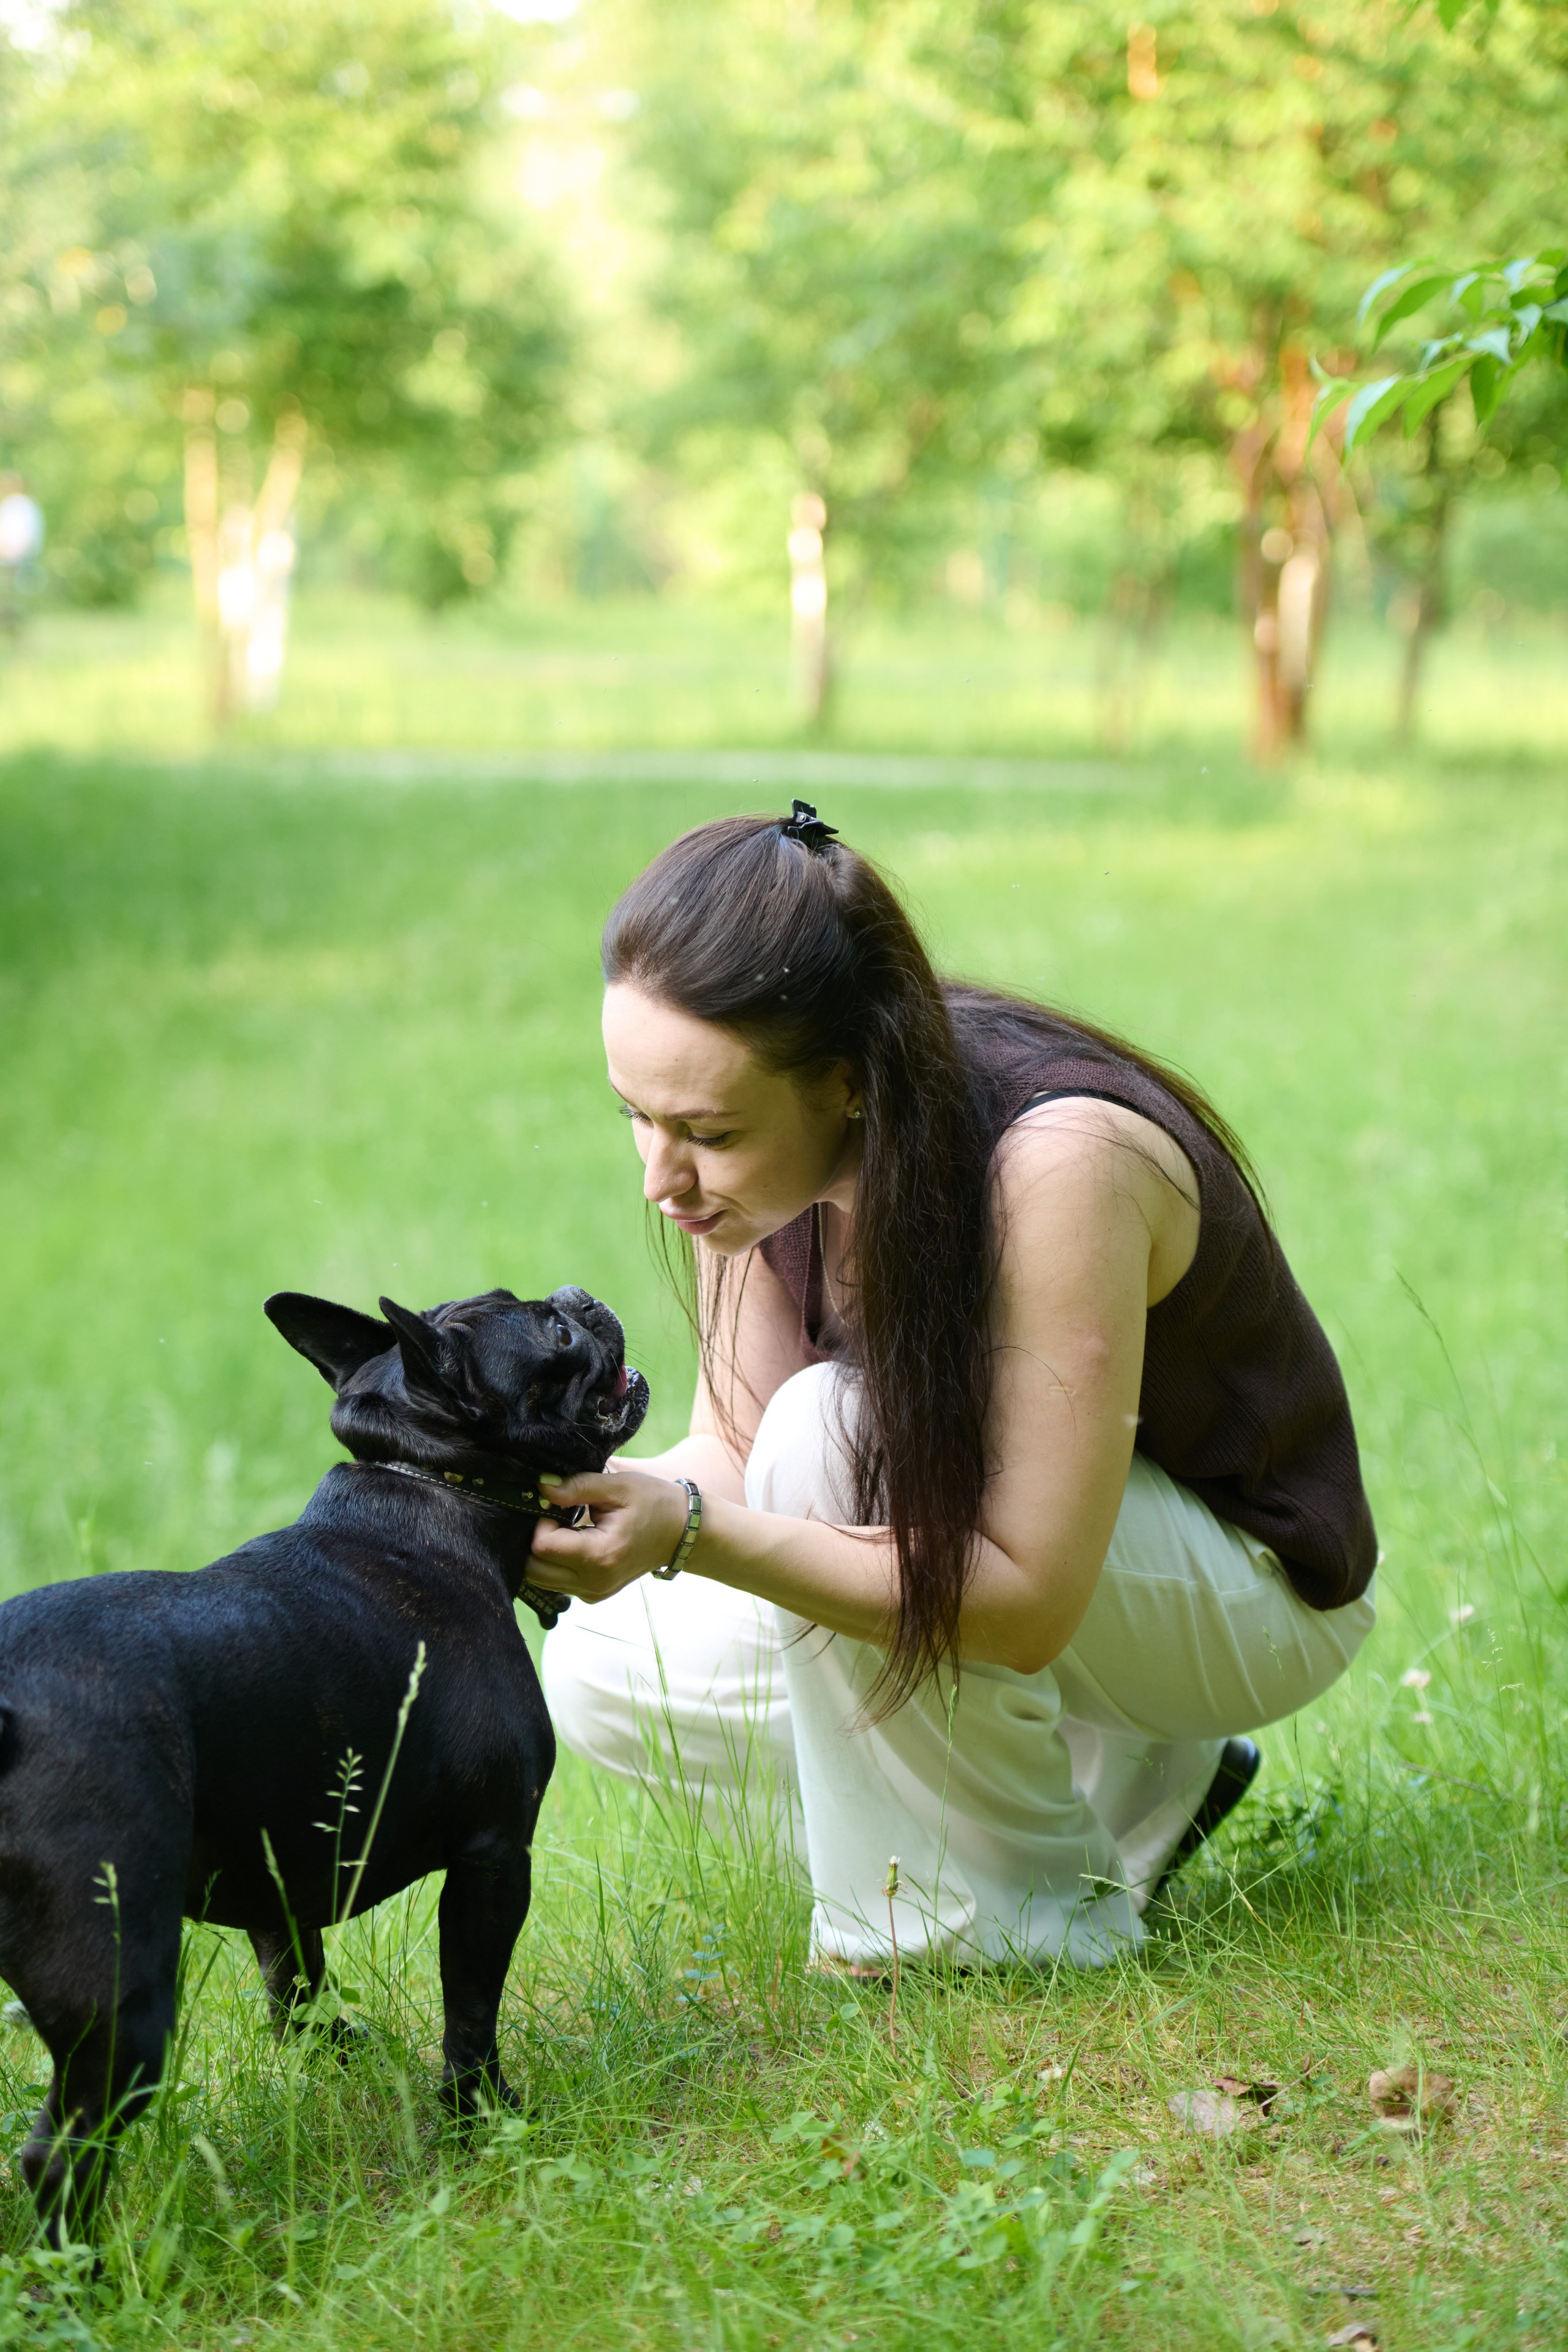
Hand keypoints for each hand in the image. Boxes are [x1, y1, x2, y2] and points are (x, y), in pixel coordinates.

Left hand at [528, 1468, 692, 1603]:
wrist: (683, 1533)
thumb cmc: (654, 1503)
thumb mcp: (618, 1486)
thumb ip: (577, 1486)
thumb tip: (541, 1486)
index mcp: (600, 1556)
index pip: (541, 1546)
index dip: (542, 1521)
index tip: (559, 1506)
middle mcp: (593, 1583)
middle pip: (533, 1569)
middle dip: (537, 1539)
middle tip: (559, 1517)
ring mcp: (593, 1594)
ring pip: (540, 1579)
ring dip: (545, 1553)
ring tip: (569, 1529)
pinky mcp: (593, 1596)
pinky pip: (556, 1582)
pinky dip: (556, 1563)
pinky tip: (576, 1543)